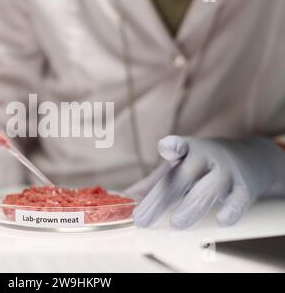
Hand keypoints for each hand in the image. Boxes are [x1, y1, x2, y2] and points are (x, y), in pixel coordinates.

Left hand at [126, 135, 284, 228]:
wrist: (249, 159)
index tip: (166, 148)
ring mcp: (225, 173)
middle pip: (182, 178)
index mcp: (185, 151)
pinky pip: (239, 200)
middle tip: (141, 220)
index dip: (172, 146)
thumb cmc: (199, 166)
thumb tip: (120, 201)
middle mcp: (205, 159)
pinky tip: (222, 219)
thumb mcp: (176, 168)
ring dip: (192, 207)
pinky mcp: (244, 188)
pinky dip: (231, 209)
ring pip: (209, 189)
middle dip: (160, 199)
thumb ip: (150, 185)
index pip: (178, 145)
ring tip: (176, 223)